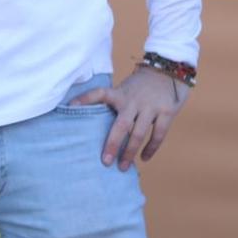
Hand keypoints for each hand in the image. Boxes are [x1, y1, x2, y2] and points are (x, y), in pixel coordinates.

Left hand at [72, 67, 187, 171]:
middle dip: (112, 145)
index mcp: (120, 93)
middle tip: (105, 162)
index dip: (84, 99)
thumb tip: (96, 124)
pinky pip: (158, 135)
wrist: (167, 71)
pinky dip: (151, 148)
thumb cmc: (140, 86)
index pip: (99, 94)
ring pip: (138, 134)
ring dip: (130, 152)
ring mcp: (151, 107)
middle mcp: (133, 101)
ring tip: (123, 167)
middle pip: (121, 126)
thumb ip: (115, 104)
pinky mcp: (166, 112)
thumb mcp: (124, 89)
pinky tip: (144, 158)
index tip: (70, 106)